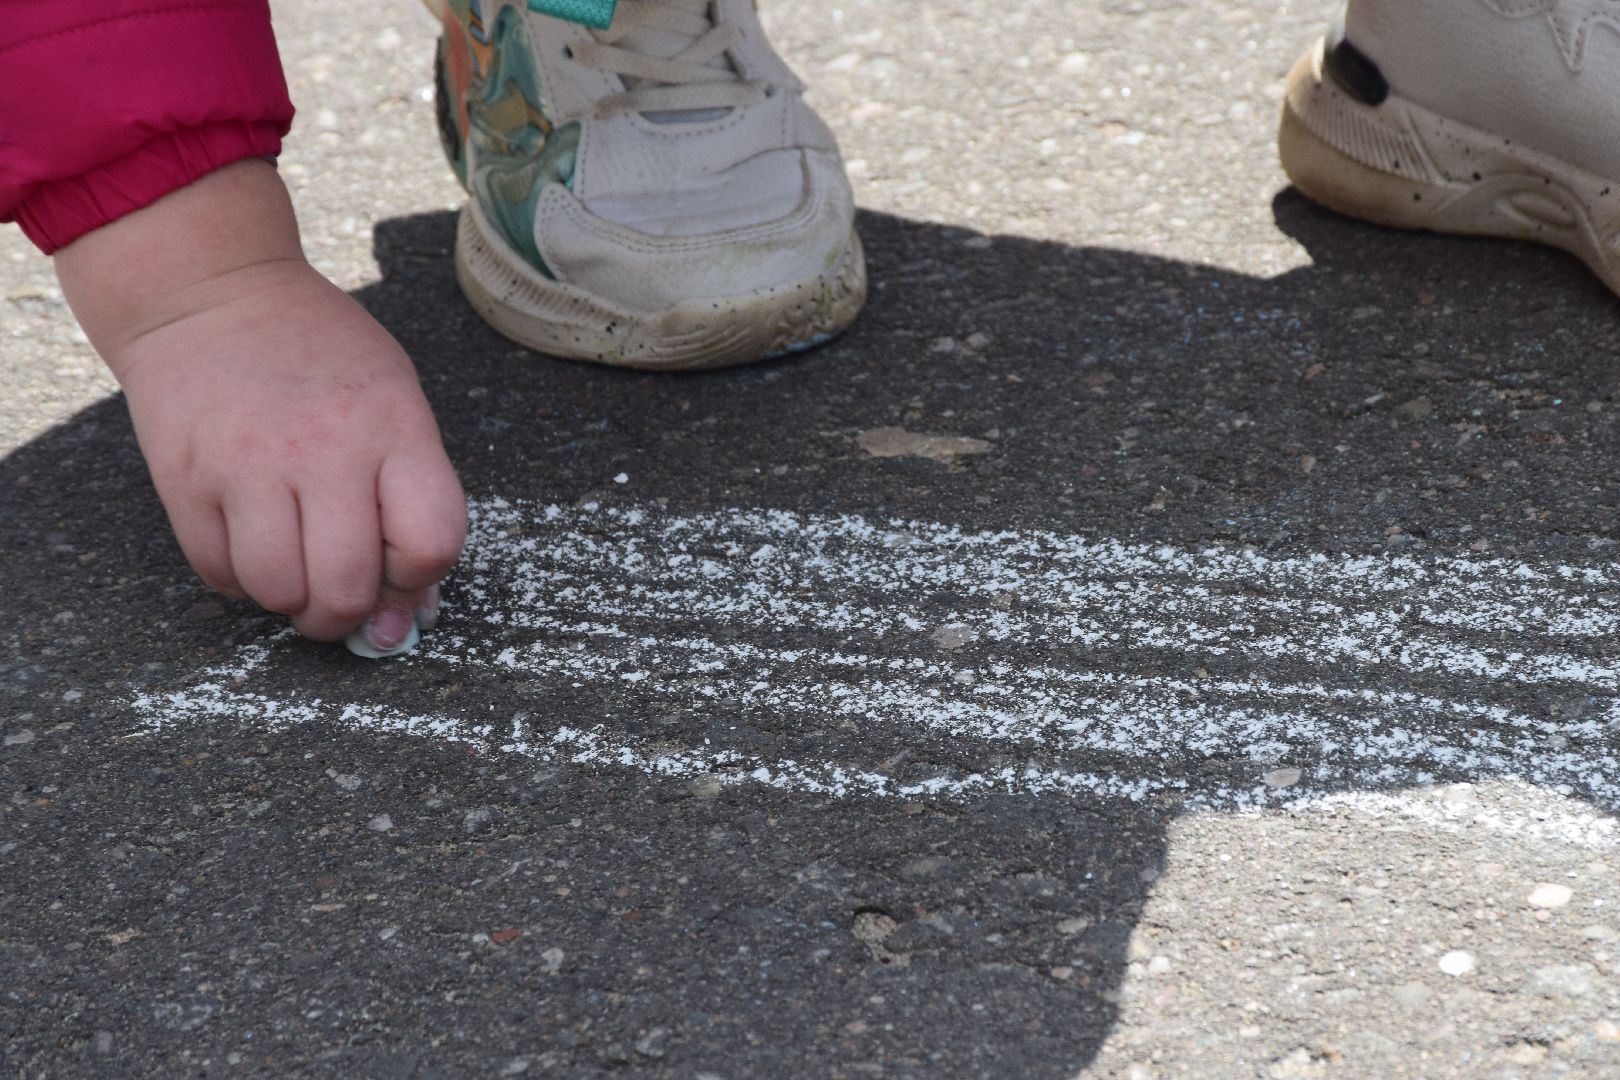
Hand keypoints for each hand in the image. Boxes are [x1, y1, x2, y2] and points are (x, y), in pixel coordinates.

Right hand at [54, 160, 466, 644]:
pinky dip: (240, 581)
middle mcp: (324, 449)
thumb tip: (410, 617)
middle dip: (348, 614)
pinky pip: (220, 574)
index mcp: (393, 427)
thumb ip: (414, 501)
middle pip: (347, 585)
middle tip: (339, 599)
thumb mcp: (394, 401)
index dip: (418, 575)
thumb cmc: (322, 357)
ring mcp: (248, 466)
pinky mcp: (185, 480)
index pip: (431, 542)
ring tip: (294, 569)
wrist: (211, 293)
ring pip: (279, 591)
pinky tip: (250, 543)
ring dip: (291, 602)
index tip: (399, 565)